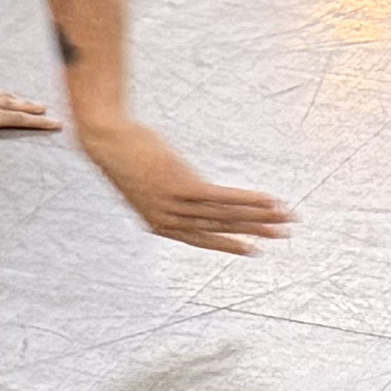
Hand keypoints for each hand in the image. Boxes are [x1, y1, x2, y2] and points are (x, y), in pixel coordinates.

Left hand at [80, 115, 290, 251]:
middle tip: (282, 236)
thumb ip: (166, 195)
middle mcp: (168, 219)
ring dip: (260, 216)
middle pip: (220, 227)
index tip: (252, 251)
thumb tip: (188, 193)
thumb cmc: (124, 156)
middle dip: (255, 231)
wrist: (106, 139)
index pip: (201, 239)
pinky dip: (249, 199)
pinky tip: (268, 200)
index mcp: (158, 224)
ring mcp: (175, 205)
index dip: (228, 245)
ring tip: (284, 218)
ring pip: (226, 214)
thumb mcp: (145, 183)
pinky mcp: (182, 187)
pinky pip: (224, 197)